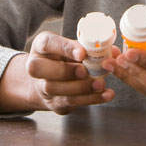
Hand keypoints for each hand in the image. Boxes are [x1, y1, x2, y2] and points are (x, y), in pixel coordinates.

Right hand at [0, 32, 115, 114]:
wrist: (50, 80)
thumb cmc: (64, 58)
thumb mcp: (71, 47)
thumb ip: (86, 47)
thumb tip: (110, 51)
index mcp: (41, 46)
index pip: (47, 43)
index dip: (64, 48)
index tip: (82, 53)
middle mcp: (36, 66)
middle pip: (38, 68)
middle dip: (64, 71)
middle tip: (84, 71)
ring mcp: (42, 86)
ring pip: (54, 89)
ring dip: (80, 87)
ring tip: (100, 84)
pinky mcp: (53, 102)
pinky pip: (69, 102)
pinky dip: (90, 98)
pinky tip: (105, 94)